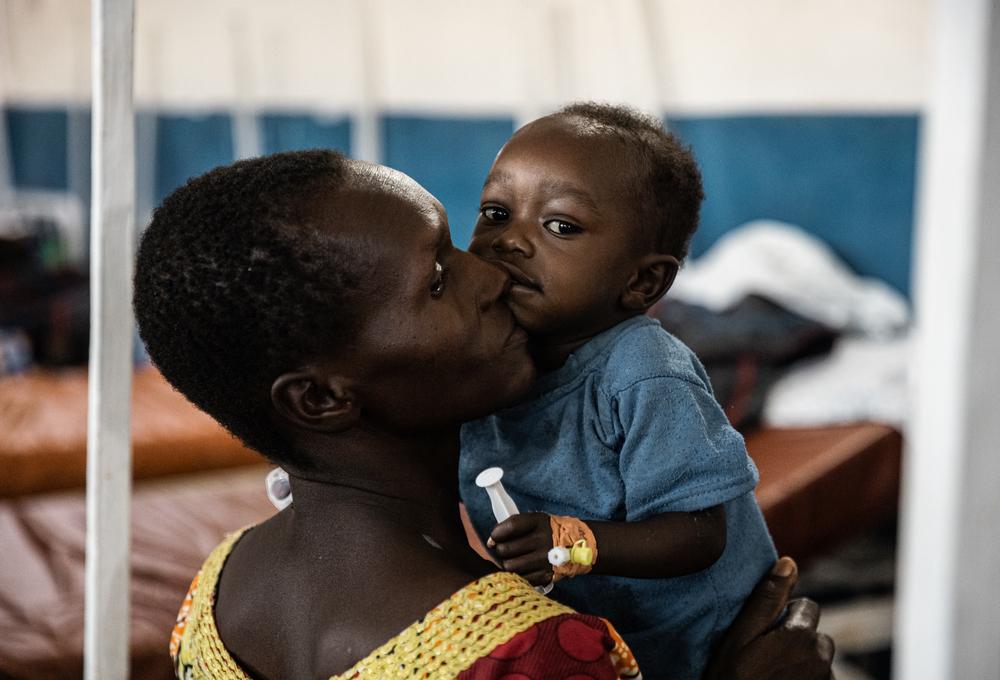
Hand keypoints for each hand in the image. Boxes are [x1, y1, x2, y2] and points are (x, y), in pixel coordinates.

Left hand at [488, 512, 553, 585]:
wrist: (576, 544)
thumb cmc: (547, 531)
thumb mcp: (534, 520)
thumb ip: (512, 526)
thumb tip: (490, 542)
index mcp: (538, 522)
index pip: (509, 527)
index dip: (496, 534)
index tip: (494, 538)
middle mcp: (543, 539)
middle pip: (505, 549)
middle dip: (500, 550)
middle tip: (505, 550)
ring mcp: (545, 559)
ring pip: (510, 567)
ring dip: (507, 564)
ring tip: (513, 560)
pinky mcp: (546, 575)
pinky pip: (521, 579)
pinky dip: (517, 575)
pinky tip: (522, 569)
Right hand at [703, 556, 834, 679]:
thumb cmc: (731, 679)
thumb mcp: (740, 637)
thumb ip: (767, 598)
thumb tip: (788, 561)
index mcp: (801, 636)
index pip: (806, 606)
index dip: (783, 616)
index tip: (764, 634)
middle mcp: (821, 658)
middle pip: (815, 634)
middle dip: (796, 639)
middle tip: (766, 657)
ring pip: (818, 660)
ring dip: (801, 663)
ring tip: (772, 676)